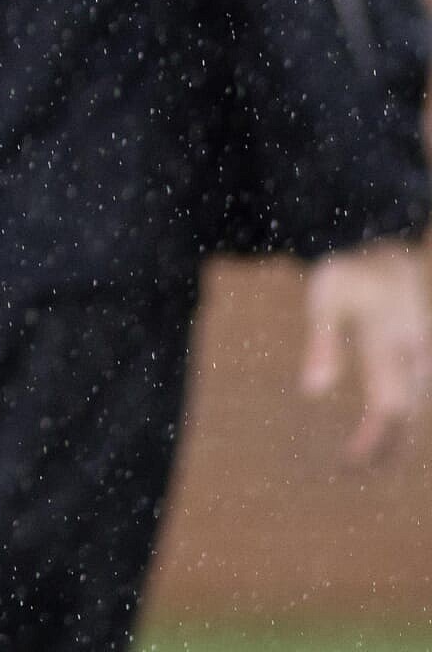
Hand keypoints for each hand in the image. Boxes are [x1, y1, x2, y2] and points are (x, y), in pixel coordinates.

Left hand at [300, 239, 431, 464]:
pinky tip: (386, 439)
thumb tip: (312, 391)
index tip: (350, 460)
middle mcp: (412, 357)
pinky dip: (402, 423)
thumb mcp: (327, 296)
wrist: (392, 260)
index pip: (388, 404)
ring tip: (370, 466)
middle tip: (353, 472)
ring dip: (396, 441)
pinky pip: (415, 399)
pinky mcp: (420, 362)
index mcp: (389, 344)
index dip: (373, 438)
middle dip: (384, 448)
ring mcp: (421, 360)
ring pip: (415, 410)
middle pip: (405, 416)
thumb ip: (321, 342)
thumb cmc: (352, 276)